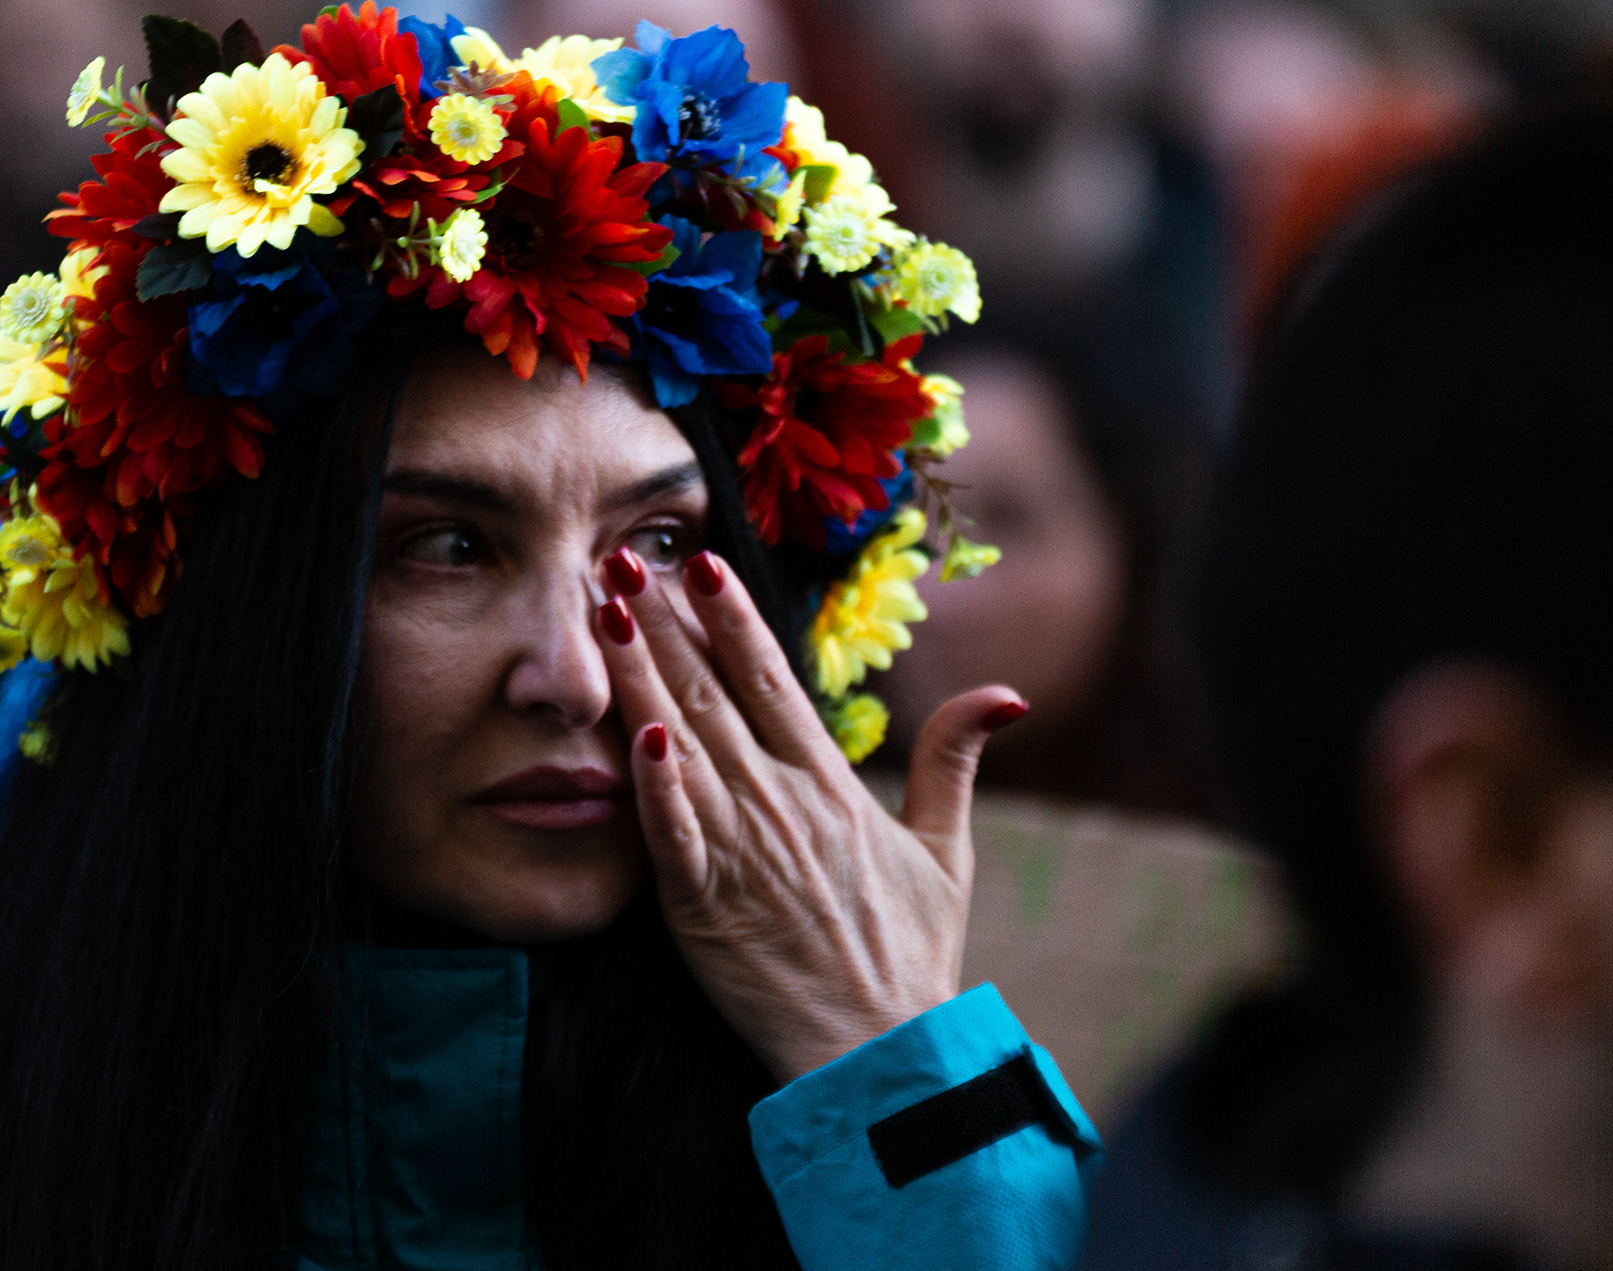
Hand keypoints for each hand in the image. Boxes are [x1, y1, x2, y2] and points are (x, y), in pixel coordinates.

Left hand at [595, 547, 1025, 1082]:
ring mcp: (742, 852)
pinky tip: (631, 733)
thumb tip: (1008, 693)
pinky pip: (672, 835)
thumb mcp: (945, 849)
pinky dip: (653, 784)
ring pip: (681, 745)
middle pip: (714, 696)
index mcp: (831, 785)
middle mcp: (784, 804)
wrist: (880, 1051)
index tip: (702, 563)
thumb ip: (954, 760)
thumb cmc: (909, 952)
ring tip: (604, 614)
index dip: (734, 618)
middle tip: (623, 561)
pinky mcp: (704, 907)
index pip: (774, 681)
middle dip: (667, 625)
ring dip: (639, 676)